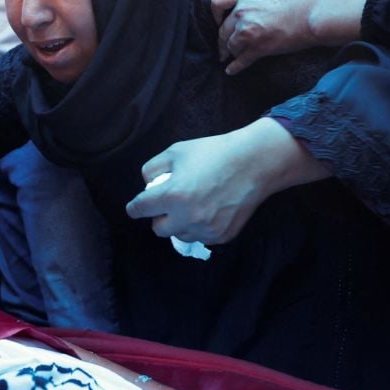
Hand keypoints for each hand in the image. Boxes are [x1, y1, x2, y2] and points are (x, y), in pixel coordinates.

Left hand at [125, 118, 329, 243]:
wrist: (253, 163)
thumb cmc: (214, 153)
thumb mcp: (176, 151)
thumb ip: (153, 168)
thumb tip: (148, 185)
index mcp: (172, 195)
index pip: (140, 209)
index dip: (136, 206)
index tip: (137, 206)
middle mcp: (187, 217)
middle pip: (158, 229)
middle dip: (160, 216)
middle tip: (169, 203)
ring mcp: (206, 229)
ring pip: (180, 235)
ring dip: (180, 223)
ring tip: (192, 205)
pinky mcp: (221, 236)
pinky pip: (201, 237)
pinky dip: (200, 227)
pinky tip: (209, 210)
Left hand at [212, 0, 370, 74]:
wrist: (320, 10)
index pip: (218, 0)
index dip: (216, 11)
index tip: (219, 18)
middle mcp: (243, 11)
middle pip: (223, 28)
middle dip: (222, 37)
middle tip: (224, 44)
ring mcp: (249, 30)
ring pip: (231, 45)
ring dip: (230, 51)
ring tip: (229, 57)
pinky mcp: (259, 48)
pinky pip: (242, 61)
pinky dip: (234, 67)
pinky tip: (230, 71)